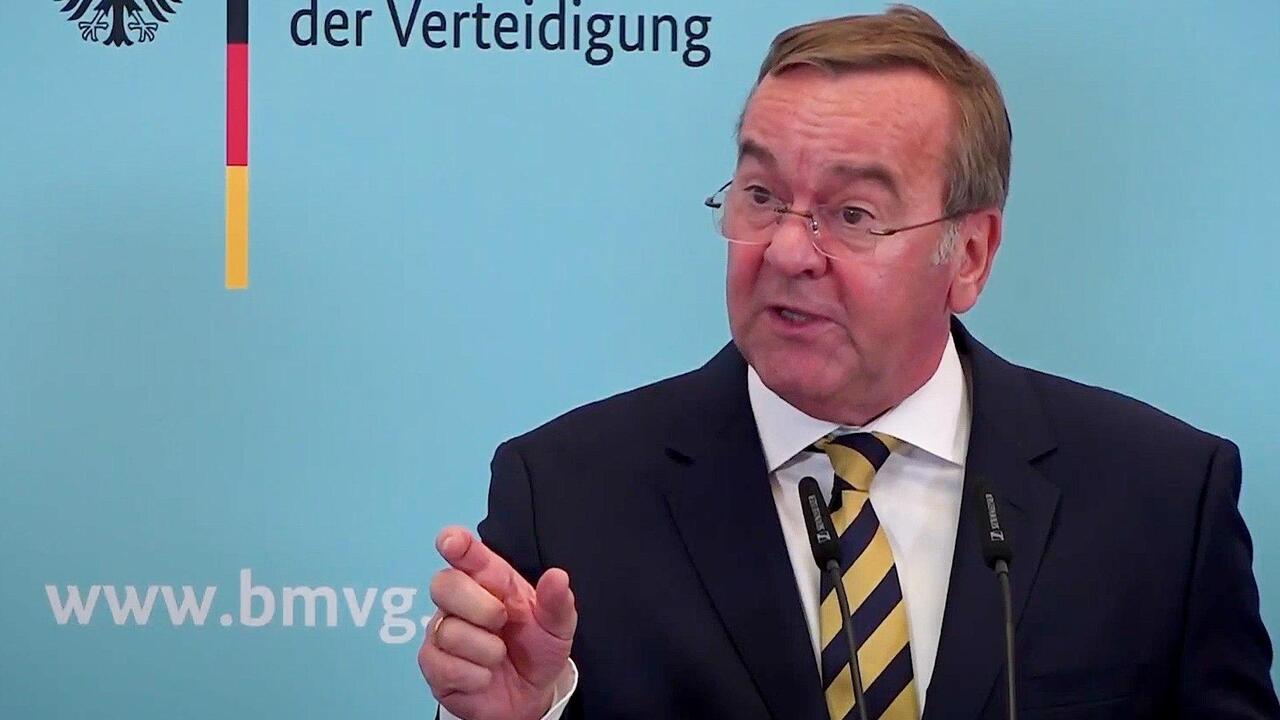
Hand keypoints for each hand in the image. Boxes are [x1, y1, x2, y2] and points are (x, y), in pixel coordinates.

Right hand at [419, 526, 576, 719]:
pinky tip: (485, 675)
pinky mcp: (434, 665)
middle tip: (502, 621)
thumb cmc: (536, 650)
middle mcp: (460, 602)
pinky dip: (474, 676)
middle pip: (444, 584)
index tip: (451, 541)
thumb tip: (557, 577)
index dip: (456, 543)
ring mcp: (442, 632)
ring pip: (448, 631)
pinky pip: (444, 666)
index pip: (466, 554)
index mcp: (490, 581)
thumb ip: (557, 601)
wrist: (529, 695)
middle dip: (479, 606)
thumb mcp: (556, 626)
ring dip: (486, 650)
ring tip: (499, 656)